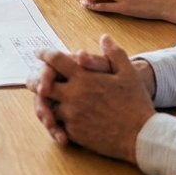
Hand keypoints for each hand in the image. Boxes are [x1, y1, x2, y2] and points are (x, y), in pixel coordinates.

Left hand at [28, 36, 155, 163]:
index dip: (45, 54)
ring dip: (45, 103)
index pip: (56, 61)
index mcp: (85, 78)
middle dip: (35, 81)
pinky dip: (55, 121)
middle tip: (33, 79)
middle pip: (41, 86)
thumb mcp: (128, 74)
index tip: (40, 53)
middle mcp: (74, 96)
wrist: (141, 136)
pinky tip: (57, 119)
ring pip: (47, 107)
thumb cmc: (136, 103)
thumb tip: (104, 38)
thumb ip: (115, 53)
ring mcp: (72, 116)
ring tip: (44, 100)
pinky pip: (57, 125)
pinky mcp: (74, 133)